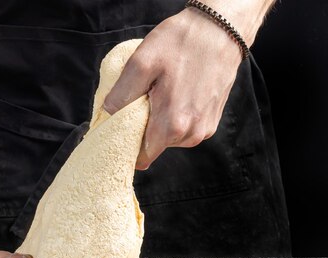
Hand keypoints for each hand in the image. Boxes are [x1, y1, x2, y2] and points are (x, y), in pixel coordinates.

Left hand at [103, 7, 243, 168]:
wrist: (220, 30)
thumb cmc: (182, 43)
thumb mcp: (142, 62)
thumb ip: (122, 94)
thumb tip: (107, 115)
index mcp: (171, 124)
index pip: (142, 157)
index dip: (128, 146)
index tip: (122, 130)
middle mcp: (190, 133)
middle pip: (155, 146)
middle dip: (144, 129)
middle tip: (144, 100)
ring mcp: (203, 130)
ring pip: (170, 139)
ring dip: (161, 122)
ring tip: (163, 93)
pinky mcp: (211, 122)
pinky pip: (185, 130)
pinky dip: (177, 117)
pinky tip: (177, 94)